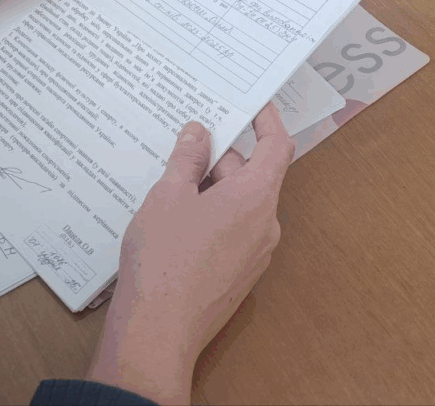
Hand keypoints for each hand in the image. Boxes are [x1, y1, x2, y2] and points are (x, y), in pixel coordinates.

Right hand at [87, 105, 295, 403]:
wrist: (158, 331)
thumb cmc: (163, 261)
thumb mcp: (168, 196)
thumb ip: (187, 159)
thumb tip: (197, 132)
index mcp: (255, 198)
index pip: (276, 146)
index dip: (267, 120)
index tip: (255, 104)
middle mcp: (265, 225)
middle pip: (251, 174)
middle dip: (219, 158)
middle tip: (181, 148)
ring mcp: (255, 253)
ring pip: (239, 204)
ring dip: (211, 189)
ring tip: (168, 189)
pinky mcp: (239, 274)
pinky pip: (232, 230)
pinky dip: (210, 216)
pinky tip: (174, 222)